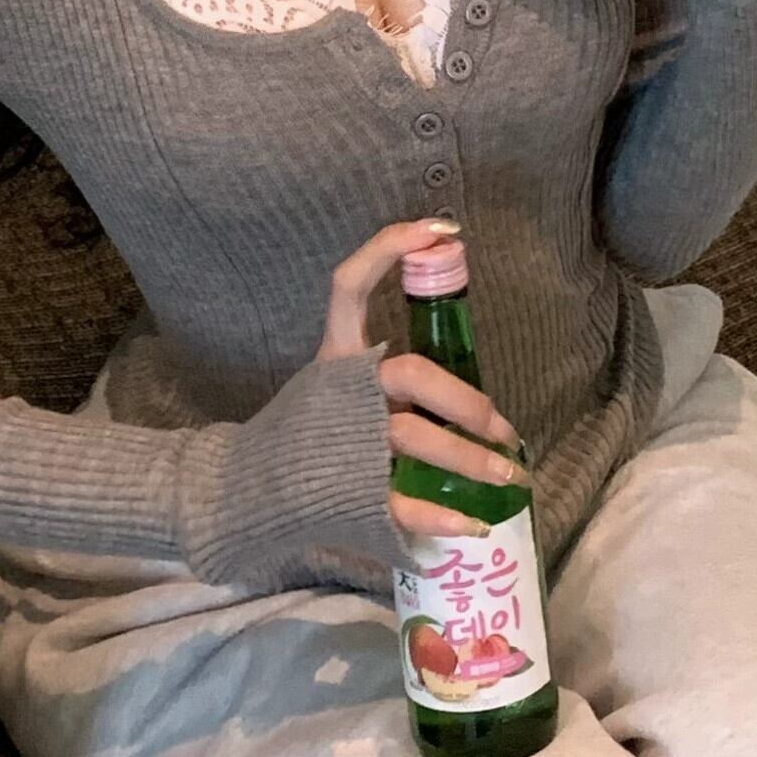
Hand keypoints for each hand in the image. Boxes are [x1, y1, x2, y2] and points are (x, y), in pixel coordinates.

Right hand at [317, 217, 530, 544]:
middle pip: (410, 374)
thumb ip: (382, 372)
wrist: (244, 491)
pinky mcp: (346, 491)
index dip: (390, 248)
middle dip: (466, 399)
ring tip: (512, 475)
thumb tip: (456, 371)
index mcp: (335, 358)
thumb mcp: (334, 388)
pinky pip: (402, 503)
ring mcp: (343, 440)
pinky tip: (474, 524)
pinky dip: (441, 516)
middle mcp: (339, 390)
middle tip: (502, 427)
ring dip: (471, 459)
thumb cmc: (307, 434)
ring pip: (416, 440)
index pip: (350, 285)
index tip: (442, 231)